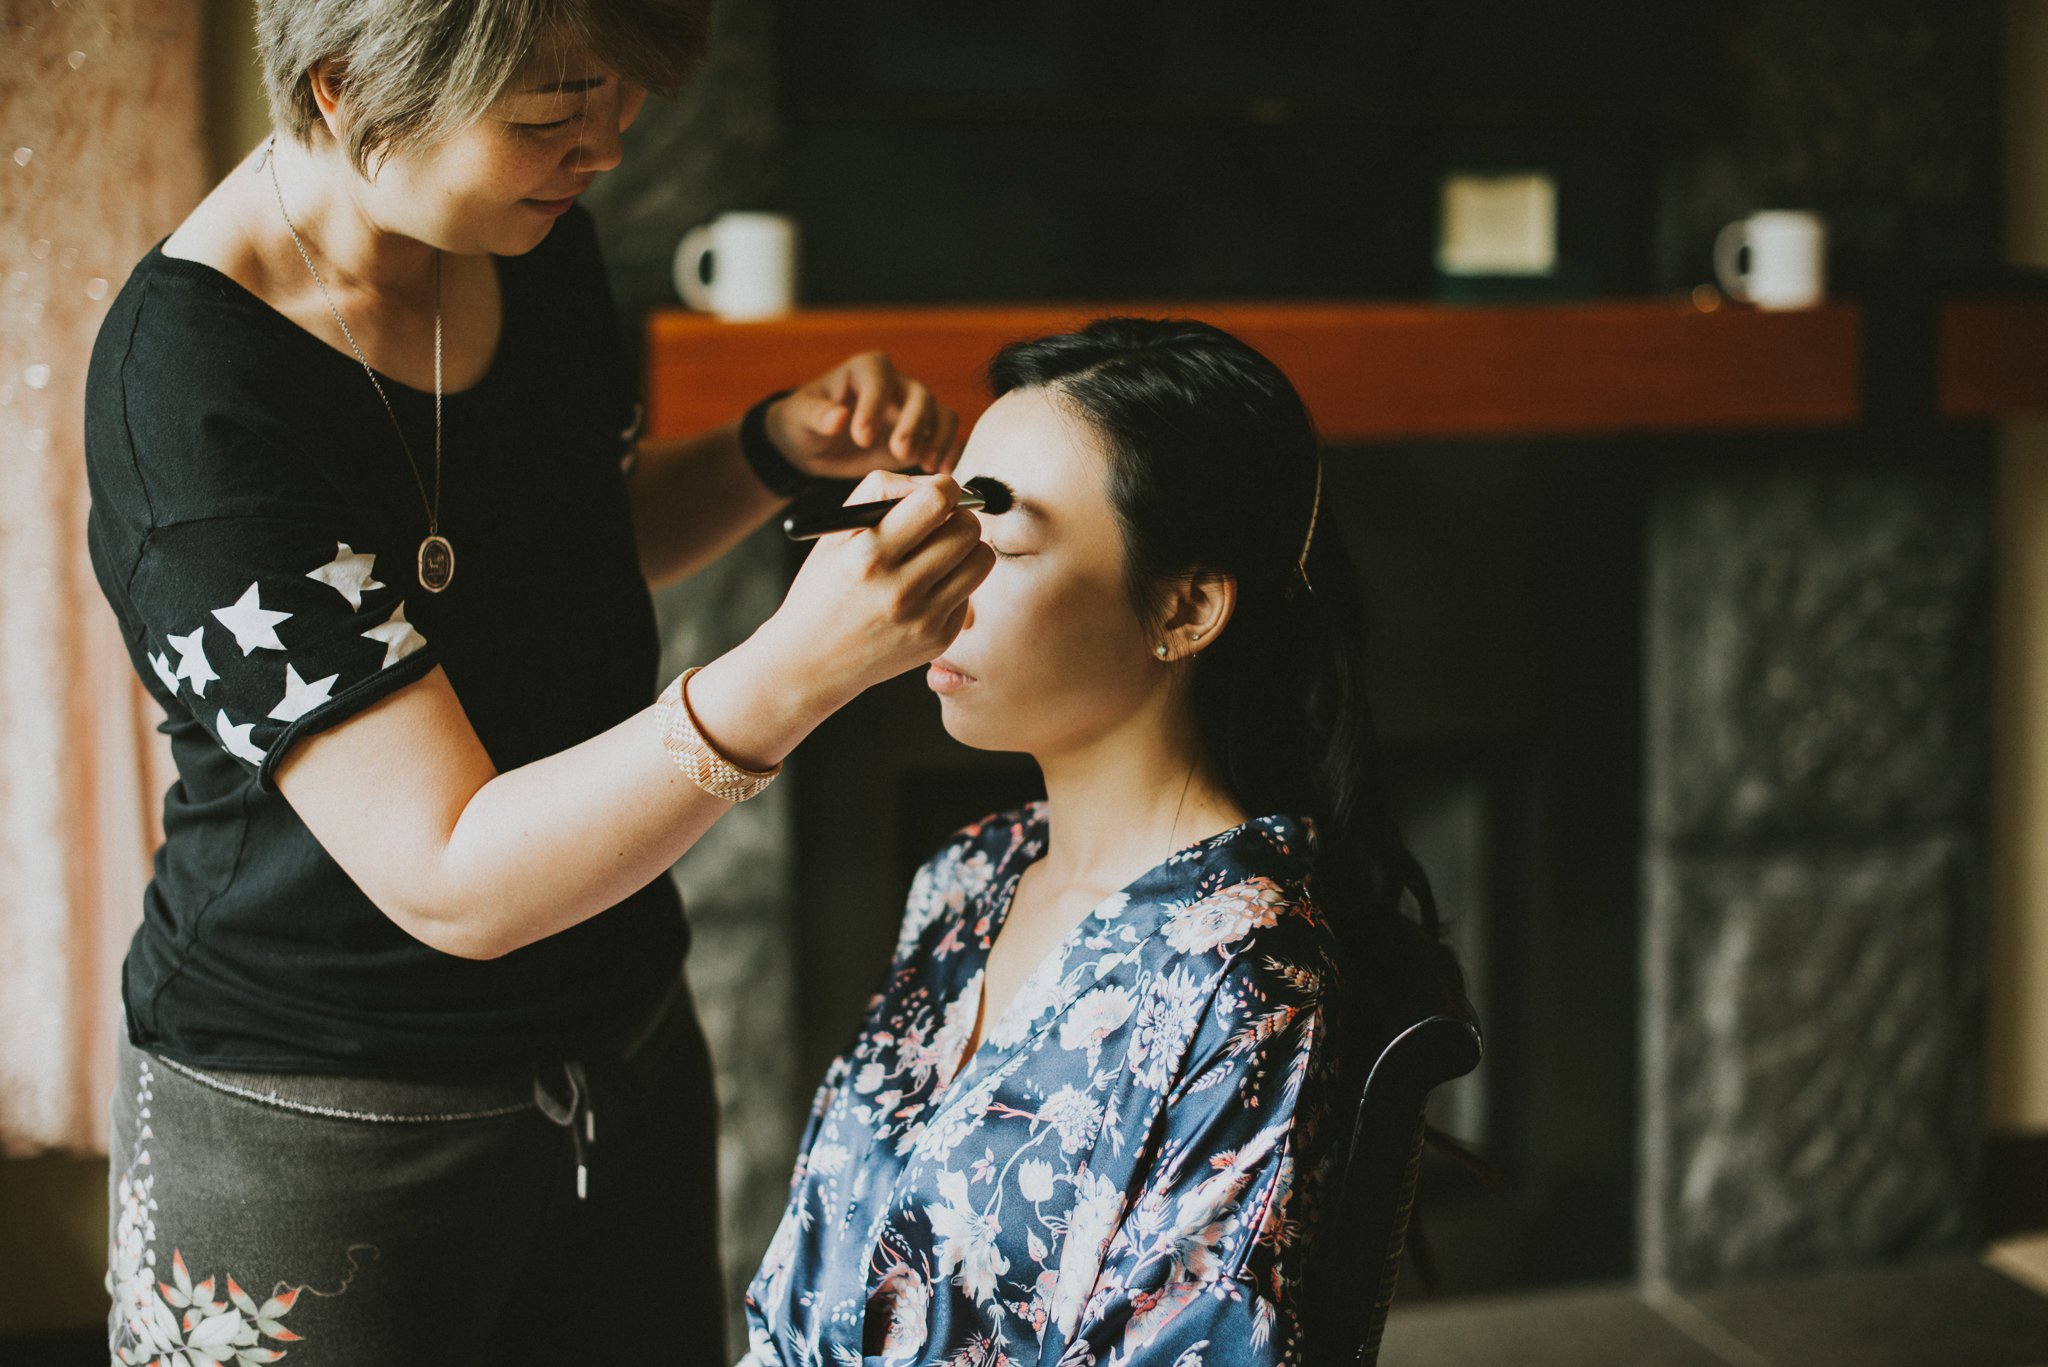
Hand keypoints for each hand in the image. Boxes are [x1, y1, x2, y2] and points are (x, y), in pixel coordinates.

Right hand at [749, 471, 994, 713]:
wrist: (810, 663)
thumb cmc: (823, 587)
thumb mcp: (835, 532)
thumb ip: (881, 492)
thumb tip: (935, 484)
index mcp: (868, 555)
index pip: (936, 501)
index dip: (946, 487)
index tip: (940, 492)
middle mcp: (899, 589)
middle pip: (968, 529)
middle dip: (959, 517)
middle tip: (941, 524)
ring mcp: (923, 619)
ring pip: (980, 560)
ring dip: (966, 548)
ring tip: (939, 553)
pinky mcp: (938, 640)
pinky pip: (970, 593)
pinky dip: (954, 584)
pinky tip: (925, 591)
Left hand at [765, 352, 961, 480]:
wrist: (813, 445)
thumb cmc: (804, 422)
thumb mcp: (800, 416)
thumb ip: (818, 415)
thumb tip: (839, 418)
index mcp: (864, 370)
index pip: (878, 381)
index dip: (874, 407)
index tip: (861, 437)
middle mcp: (894, 384)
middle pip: (919, 395)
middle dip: (913, 424)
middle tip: (899, 453)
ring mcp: (910, 409)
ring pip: (941, 413)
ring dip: (939, 438)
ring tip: (926, 464)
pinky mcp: (920, 434)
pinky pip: (946, 436)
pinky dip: (949, 452)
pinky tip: (940, 472)